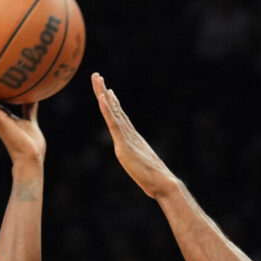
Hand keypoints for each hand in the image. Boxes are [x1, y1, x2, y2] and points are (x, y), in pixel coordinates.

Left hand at [92, 73, 180, 199]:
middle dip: (104, 92)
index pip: (120, 118)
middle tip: (97, 76)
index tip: (109, 91)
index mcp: (132, 139)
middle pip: (114, 109)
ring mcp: (127, 138)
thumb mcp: (144, 172)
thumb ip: (144, 169)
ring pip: (112, 111)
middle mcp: (129, 134)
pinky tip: (102, 98)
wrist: (163, 184)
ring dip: (103, 94)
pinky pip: (114, 123)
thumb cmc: (157, 181)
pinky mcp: (124, 144)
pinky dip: (107, 110)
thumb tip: (154, 178)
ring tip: (97, 79)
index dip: (113, 104)